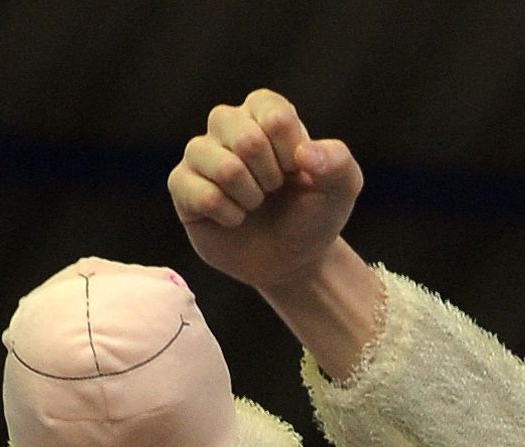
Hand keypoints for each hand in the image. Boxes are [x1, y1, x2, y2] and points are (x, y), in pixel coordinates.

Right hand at [170, 91, 363, 291]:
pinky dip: (229, 215)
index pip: (275, 117)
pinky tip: (235, 218)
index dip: (292, 154)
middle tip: (273, 190)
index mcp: (264, 110)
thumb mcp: (342, 189)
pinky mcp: (182, 184)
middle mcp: (228, 123)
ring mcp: (201, 153)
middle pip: (246, 139)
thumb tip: (305, 155)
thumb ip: (338, 163)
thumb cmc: (313, 214)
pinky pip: (201, 195)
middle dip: (271, 178)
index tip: (296, 171)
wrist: (290, 259)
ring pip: (222, 166)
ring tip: (254, 204)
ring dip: (250, 197)